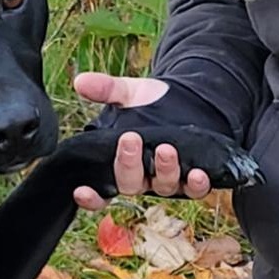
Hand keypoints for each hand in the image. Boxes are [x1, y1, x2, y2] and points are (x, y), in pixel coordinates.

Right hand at [70, 73, 212, 210]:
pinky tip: (197, 173)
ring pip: (162, 187)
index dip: (91, 197)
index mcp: (119, 163)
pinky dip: (196, 185)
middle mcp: (142, 178)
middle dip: (128, 164)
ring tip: (166, 149)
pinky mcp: (192, 178)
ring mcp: (167, 180)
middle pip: (130, 185)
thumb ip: (105, 89)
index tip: (81, 191)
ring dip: (164, 171)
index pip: (100, 191)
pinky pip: (194, 189)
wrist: (187, 98)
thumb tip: (80, 81)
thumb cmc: (151, 102)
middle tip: (130, 139)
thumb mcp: (128, 93)